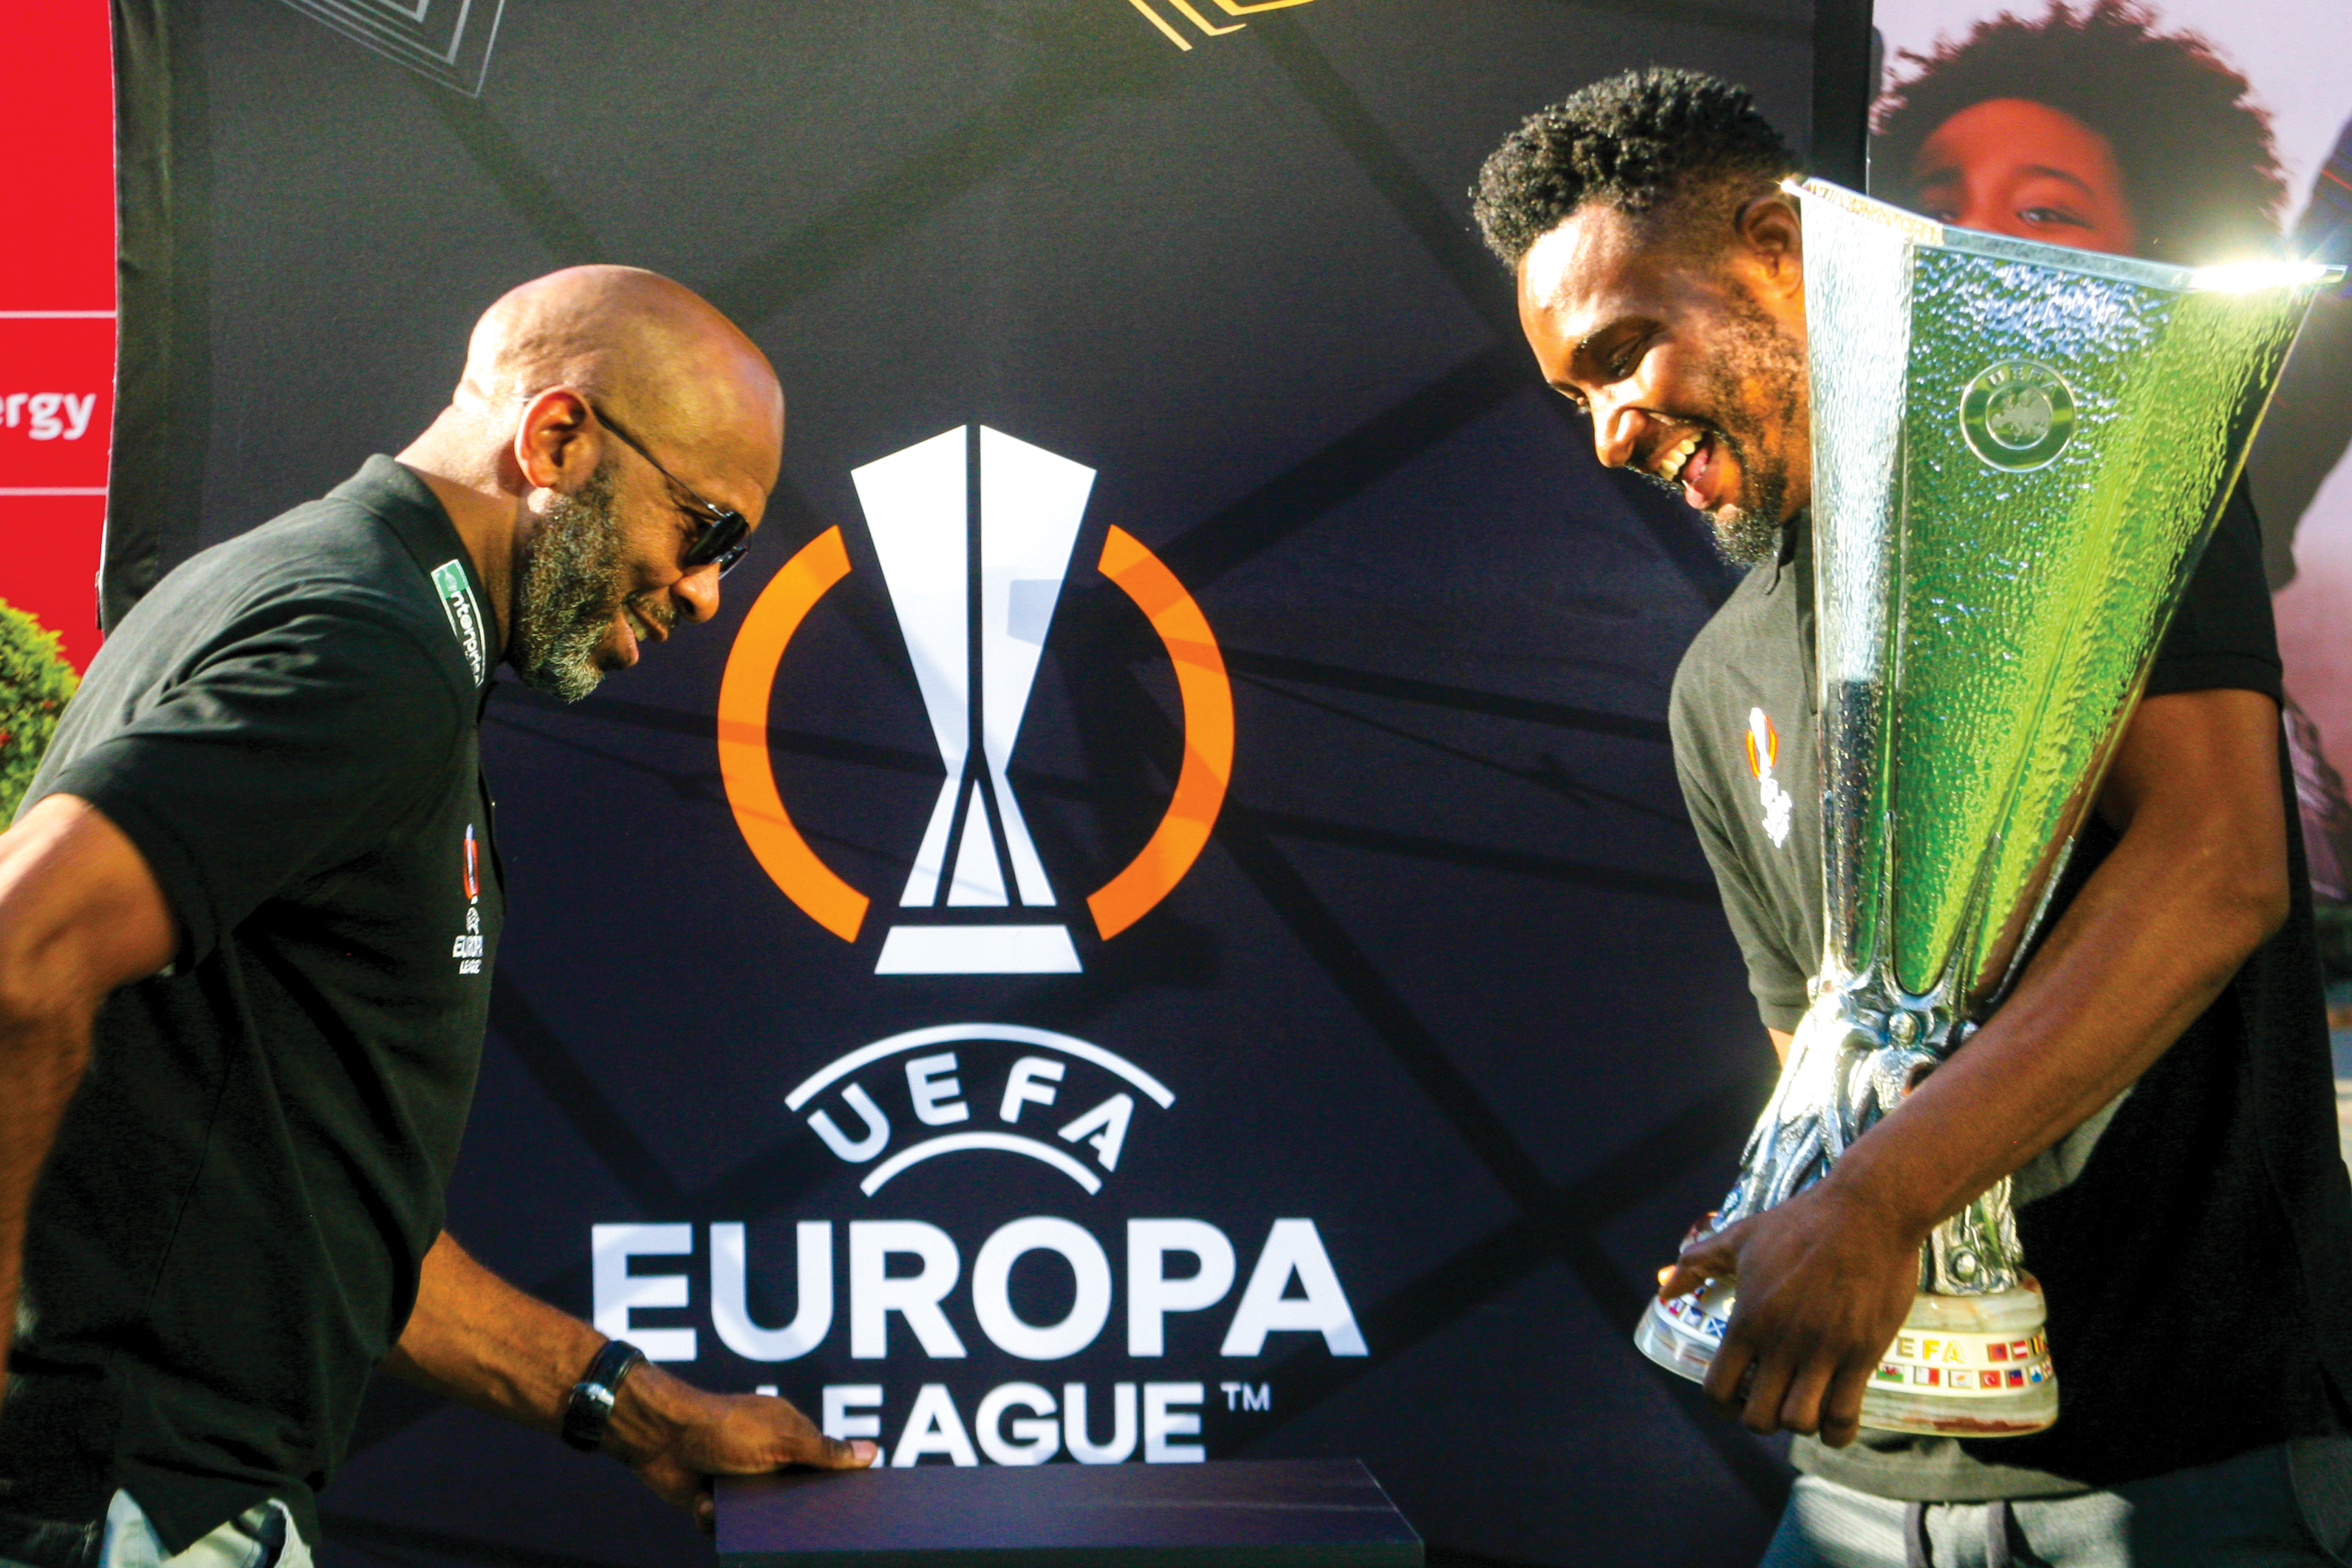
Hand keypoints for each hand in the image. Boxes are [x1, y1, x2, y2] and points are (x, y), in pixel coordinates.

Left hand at [608, 1367, 876, 1531]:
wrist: (658, 1438)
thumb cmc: (723, 1428)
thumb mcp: (781, 1440)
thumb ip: (824, 1451)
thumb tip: (872, 1453)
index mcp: (790, 1433)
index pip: (824, 1464)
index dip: (834, 1487)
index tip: (849, 1512)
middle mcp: (767, 1457)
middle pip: (793, 1498)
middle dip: (785, 1513)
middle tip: (786, 1525)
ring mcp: (739, 1480)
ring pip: (759, 1519)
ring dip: (744, 1519)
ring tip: (732, 1509)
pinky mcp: (714, 1501)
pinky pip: (726, 1527)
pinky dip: (715, 1520)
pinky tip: (705, 1504)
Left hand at [1655, 1180, 1921, 1445]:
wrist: (1867, 1211)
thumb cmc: (1800, 1223)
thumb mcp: (1739, 1237)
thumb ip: (1697, 1264)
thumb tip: (1665, 1290)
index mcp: (1748, 1319)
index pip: (1718, 1389)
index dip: (1722, 1404)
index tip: (1735, 1397)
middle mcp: (1782, 1342)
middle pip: (1758, 1417)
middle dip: (1760, 1419)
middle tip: (1772, 1402)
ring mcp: (1823, 1351)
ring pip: (1800, 1422)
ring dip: (1800, 1423)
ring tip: (1805, 1406)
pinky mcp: (1862, 1353)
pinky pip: (1846, 1415)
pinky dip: (1838, 1431)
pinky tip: (1835, 1421)